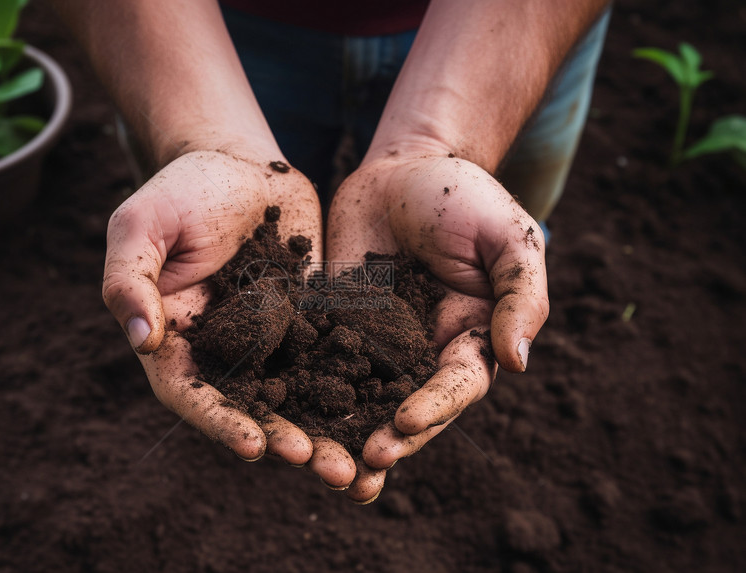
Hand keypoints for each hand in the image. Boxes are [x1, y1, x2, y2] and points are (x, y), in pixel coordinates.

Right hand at [103, 150, 356, 488]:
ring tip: (359, 462)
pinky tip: (383, 407)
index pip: (192, 393)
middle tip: (328, 469)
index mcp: (177, 339)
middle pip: (252, 407)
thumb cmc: (181, 188)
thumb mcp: (142, 225)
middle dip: (289, 440)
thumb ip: (130, 281)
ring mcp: (269, 339)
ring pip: (296, 394)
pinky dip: (351, 387)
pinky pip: (331, 359)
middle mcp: (224, 350)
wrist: (238, 162)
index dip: (221, 421)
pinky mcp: (308, 321)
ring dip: (325, 428)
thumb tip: (143, 340)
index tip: (256, 446)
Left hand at [327, 154, 548, 501]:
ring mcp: (374, 341)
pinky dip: (304, 391)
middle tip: (363, 465)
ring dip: (345, 433)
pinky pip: (318, 361)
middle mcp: (421, 352)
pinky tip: (283, 413)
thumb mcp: (508, 239)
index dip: (434, 407)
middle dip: (388, 438)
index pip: (456, 386)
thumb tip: (516, 362)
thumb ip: (520, 297)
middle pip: (407, 408)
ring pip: (361, 397)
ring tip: (322, 465)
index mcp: (469, 338)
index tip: (404, 421)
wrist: (403, 167)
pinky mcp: (333, 324)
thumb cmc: (465, 197)